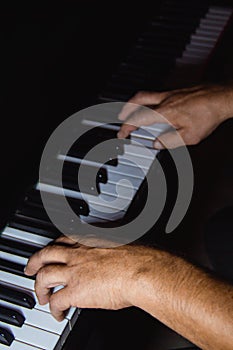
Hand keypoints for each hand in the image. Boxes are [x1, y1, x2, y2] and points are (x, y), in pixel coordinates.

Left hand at [24, 236, 154, 320]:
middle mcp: (78, 254)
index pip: (64, 240)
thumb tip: (115, 255)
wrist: (140, 271)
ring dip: (39, 287)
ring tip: (41, 296)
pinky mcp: (75, 291)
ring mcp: (74, 272)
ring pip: (44, 276)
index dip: (55, 246)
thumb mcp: (121, 245)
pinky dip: (54, 309)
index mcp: (89, 242)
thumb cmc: (138, 259)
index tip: (53, 251)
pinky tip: (58, 314)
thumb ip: (111, 249)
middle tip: (31, 268)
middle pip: (46, 254)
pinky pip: (56, 301)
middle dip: (35, 262)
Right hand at [117, 84, 232, 148]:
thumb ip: (170, 141)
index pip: (139, 118)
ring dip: (136, 102)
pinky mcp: (178, 91)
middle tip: (122, 117)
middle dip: (126, 109)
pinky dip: (150, 100)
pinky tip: (155, 107)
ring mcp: (172, 94)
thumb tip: (157, 144)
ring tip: (133, 110)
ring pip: (147, 94)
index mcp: (165, 113)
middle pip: (138, 100)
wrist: (222, 99)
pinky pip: (158, 94)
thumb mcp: (189, 136)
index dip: (127, 126)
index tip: (122, 133)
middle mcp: (166, 100)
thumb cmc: (208, 115)